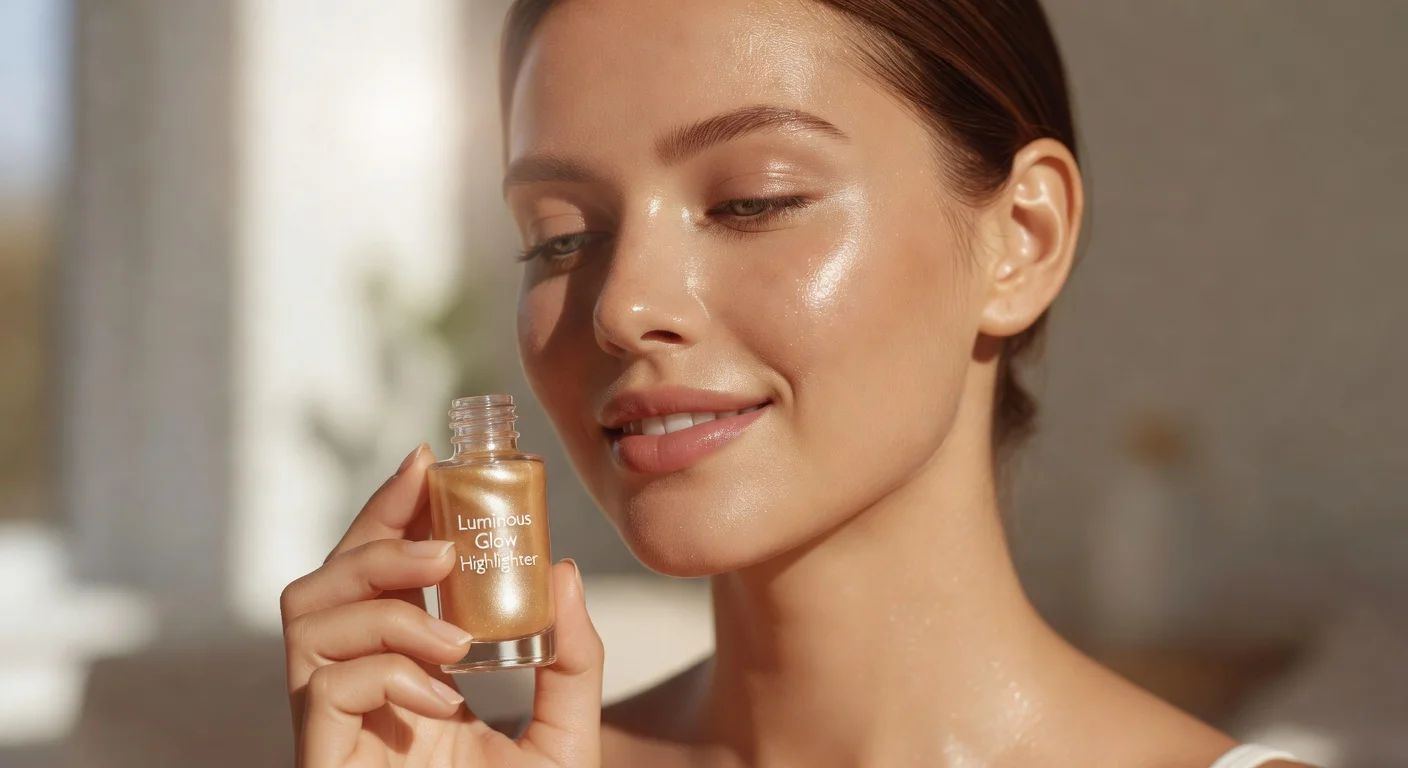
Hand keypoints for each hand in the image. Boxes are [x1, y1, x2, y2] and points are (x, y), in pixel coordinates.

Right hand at [281, 445, 603, 766]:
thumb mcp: (563, 736)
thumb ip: (572, 663)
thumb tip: (562, 570)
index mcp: (403, 677)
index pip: (374, 573)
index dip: (391, 511)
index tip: (427, 464)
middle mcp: (358, 694)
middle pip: (324, 581)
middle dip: (377, 538)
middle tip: (444, 547)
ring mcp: (333, 728)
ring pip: (309, 620)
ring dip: (387, 608)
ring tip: (455, 640)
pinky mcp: (322, 760)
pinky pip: (323, 688)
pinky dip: (387, 676)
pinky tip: (441, 702)